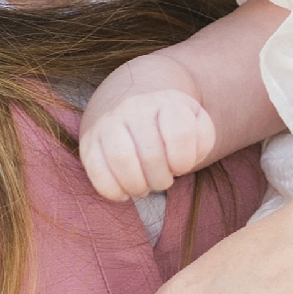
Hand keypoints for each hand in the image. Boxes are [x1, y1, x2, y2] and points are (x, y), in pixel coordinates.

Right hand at [79, 88, 220, 201]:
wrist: (135, 108)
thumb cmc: (171, 126)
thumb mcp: (196, 125)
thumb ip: (202, 139)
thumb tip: (184, 159)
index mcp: (167, 102)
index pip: (179, 133)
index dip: (183, 160)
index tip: (180, 166)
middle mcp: (135, 108)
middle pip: (151, 154)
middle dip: (161, 179)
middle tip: (162, 180)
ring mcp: (109, 122)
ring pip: (122, 159)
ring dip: (138, 185)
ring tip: (143, 187)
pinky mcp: (89, 141)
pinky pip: (96, 171)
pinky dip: (113, 190)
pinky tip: (124, 191)